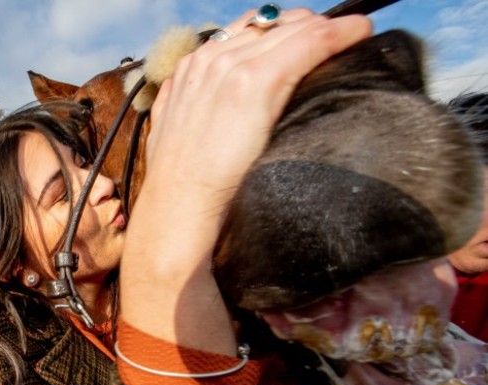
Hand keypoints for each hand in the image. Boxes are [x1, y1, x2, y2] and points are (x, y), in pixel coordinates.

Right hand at [121, 9, 372, 354]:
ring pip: (292, 27)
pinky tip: (358, 32)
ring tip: (350, 33)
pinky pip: (310, 41)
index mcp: (191, 69)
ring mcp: (232, 66)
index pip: (245, 32)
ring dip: (325, 28)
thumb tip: (223, 111)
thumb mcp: (181, 134)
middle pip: (270, 24)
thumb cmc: (182, 185)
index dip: (280, 33)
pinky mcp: (256, 81)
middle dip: (304, 27)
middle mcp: (210, 58)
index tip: (305, 40)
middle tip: (333, 37)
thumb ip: (199, 109)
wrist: (178, 207)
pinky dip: (339, 34)